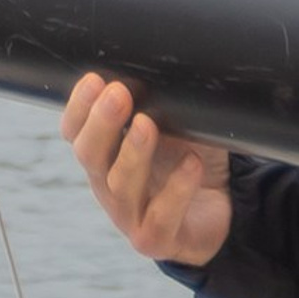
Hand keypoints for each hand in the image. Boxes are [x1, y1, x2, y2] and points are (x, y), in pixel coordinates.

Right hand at [61, 71, 231, 268]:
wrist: (222, 213)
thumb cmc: (190, 161)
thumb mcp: (176, 125)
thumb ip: (164, 99)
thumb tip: (165, 57)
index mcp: (105, 155)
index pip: (76, 131)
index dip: (79, 108)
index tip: (95, 80)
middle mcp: (108, 186)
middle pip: (90, 157)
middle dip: (102, 124)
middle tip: (117, 93)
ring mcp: (130, 216)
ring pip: (120, 187)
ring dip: (132, 154)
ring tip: (148, 124)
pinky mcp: (156, 239)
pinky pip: (162, 216)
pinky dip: (177, 188)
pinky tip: (191, 163)